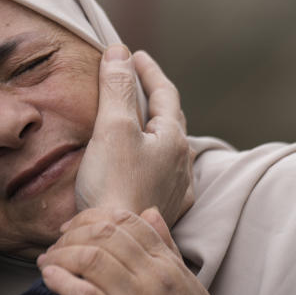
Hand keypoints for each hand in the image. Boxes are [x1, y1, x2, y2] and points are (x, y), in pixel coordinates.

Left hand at [38, 207, 239, 294]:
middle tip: (55, 245)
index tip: (71, 228)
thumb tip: (150, 211)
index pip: (125, 220)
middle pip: (103, 234)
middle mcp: (152, 276)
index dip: (91, 217)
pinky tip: (49, 278)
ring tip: (47, 262)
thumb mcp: (187, 281)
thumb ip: (166, 246)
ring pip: (91, 259)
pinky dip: (63, 283)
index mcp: (166, 263)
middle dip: (71, 234)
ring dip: (61, 255)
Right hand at [74, 45, 193, 225]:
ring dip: (156, 130)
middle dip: (155, 97)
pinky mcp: (164, 211)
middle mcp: (182, 164)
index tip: (134, 55)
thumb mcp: (113, 127)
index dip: (148, 71)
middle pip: (171, 120)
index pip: (165, 92)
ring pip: (170, 149)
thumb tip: (119, 52)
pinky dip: (153, 159)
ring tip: (140, 121)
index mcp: (173, 138)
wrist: (118, 242)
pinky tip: (146, 166)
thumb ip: (117, 88)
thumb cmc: (114, 184)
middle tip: (137, 82)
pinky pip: (164, 175)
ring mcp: (176, 190)